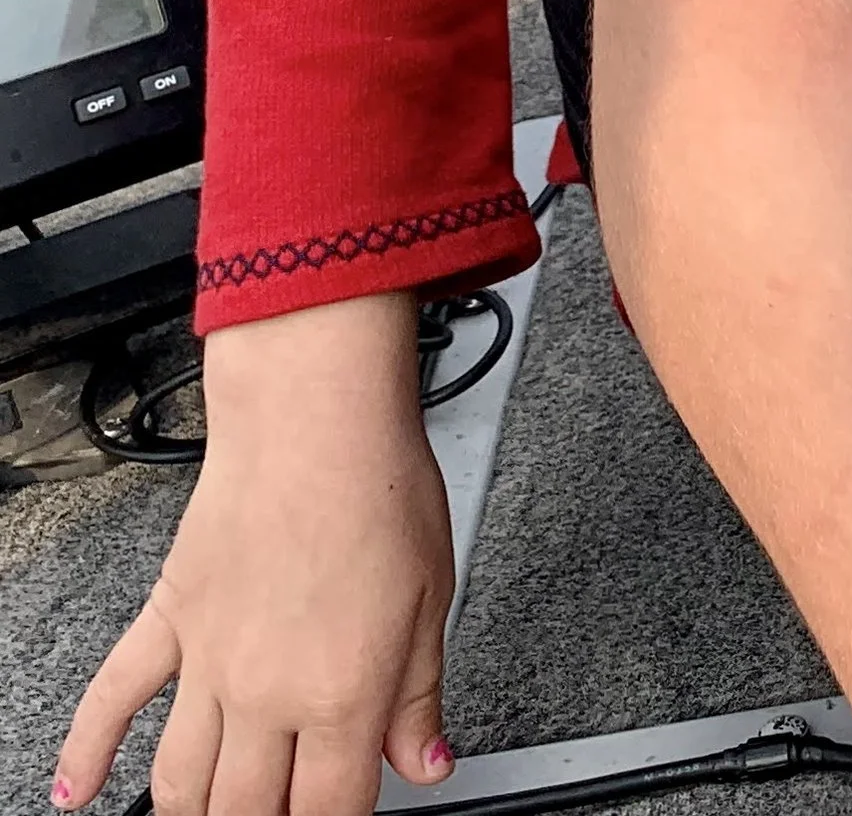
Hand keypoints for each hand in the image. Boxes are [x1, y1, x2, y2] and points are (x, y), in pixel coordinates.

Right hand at [53, 294, 455, 815]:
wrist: (314, 416)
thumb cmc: (379, 488)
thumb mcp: (431, 596)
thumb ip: (419, 693)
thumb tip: (426, 762)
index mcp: (339, 691)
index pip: (328, 811)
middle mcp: (263, 691)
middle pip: (247, 812)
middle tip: (281, 812)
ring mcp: (206, 662)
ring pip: (180, 782)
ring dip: (195, 812)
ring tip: (216, 815)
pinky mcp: (168, 620)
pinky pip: (112, 699)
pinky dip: (87, 753)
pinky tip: (79, 791)